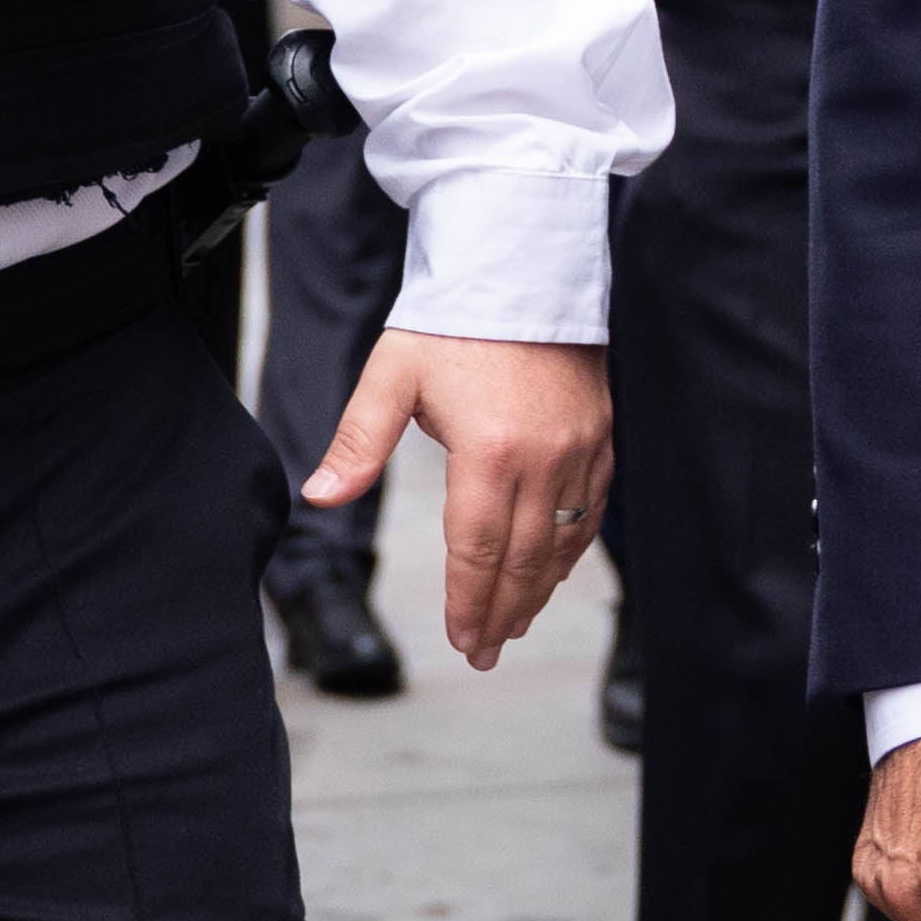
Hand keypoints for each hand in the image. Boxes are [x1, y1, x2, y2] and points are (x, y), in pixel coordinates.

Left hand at [305, 328, 610, 670]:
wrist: (523, 267)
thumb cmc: (451, 323)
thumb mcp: (392, 376)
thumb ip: (358, 443)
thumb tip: (318, 499)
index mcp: (489, 450)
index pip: (477, 550)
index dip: (469, 603)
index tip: (463, 641)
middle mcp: (544, 459)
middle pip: (523, 560)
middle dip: (502, 614)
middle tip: (485, 653)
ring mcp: (581, 450)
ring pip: (562, 543)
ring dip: (537, 592)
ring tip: (513, 625)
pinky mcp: (602, 436)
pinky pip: (591, 513)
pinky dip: (570, 552)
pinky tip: (551, 573)